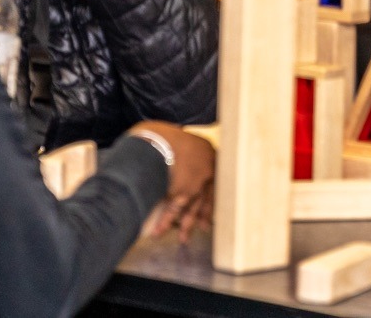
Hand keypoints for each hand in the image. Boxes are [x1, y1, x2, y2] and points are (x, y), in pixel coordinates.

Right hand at [130, 121, 215, 240]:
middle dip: (203, 214)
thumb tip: (179, 156)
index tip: (212, 207)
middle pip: (207, 197)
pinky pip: (173, 210)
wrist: (156, 136)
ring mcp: (196, 182)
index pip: (214, 178)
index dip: (211, 194)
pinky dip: (166, 222)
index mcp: (209, 152)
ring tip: (184, 239)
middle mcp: (208, 168)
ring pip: (191, 208)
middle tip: (205, 228)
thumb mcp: (182, 138)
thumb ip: (186, 150)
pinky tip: (160, 232)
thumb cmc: (163, 133)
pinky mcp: (181, 192)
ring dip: (186, 225)